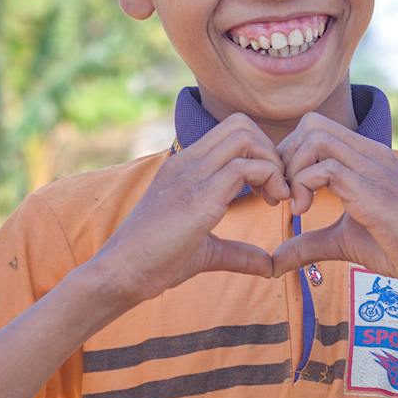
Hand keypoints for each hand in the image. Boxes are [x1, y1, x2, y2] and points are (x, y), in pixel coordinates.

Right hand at [90, 113, 287, 303]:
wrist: (121, 273)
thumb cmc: (156, 261)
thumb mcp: (207, 250)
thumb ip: (238, 252)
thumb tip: (269, 266)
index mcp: (186, 167)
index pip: (232, 131)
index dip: (260, 152)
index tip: (268, 187)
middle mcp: (188, 162)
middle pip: (241, 124)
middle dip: (270, 151)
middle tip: (276, 189)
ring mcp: (192, 175)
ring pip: (245, 137)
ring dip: (272, 163)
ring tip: (275, 197)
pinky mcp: (199, 197)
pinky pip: (244, 168)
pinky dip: (269, 179)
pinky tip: (270, 205)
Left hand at [269, 114, 397, 292]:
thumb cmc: (395, 248)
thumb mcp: (341, 241)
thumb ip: (308, 243)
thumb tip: (274, 261)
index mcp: (365, 156)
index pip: (315, 127)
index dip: (288, 155)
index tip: (283, 193)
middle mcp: (371, 153)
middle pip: (311, 123)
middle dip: (285, 157)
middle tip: (282, 196)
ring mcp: (375, 168)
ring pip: (315, 138)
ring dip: (293, 170)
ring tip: (295, 205)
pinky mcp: (375, 191)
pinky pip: (327, 169)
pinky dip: (303, 186)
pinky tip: (304, 212)